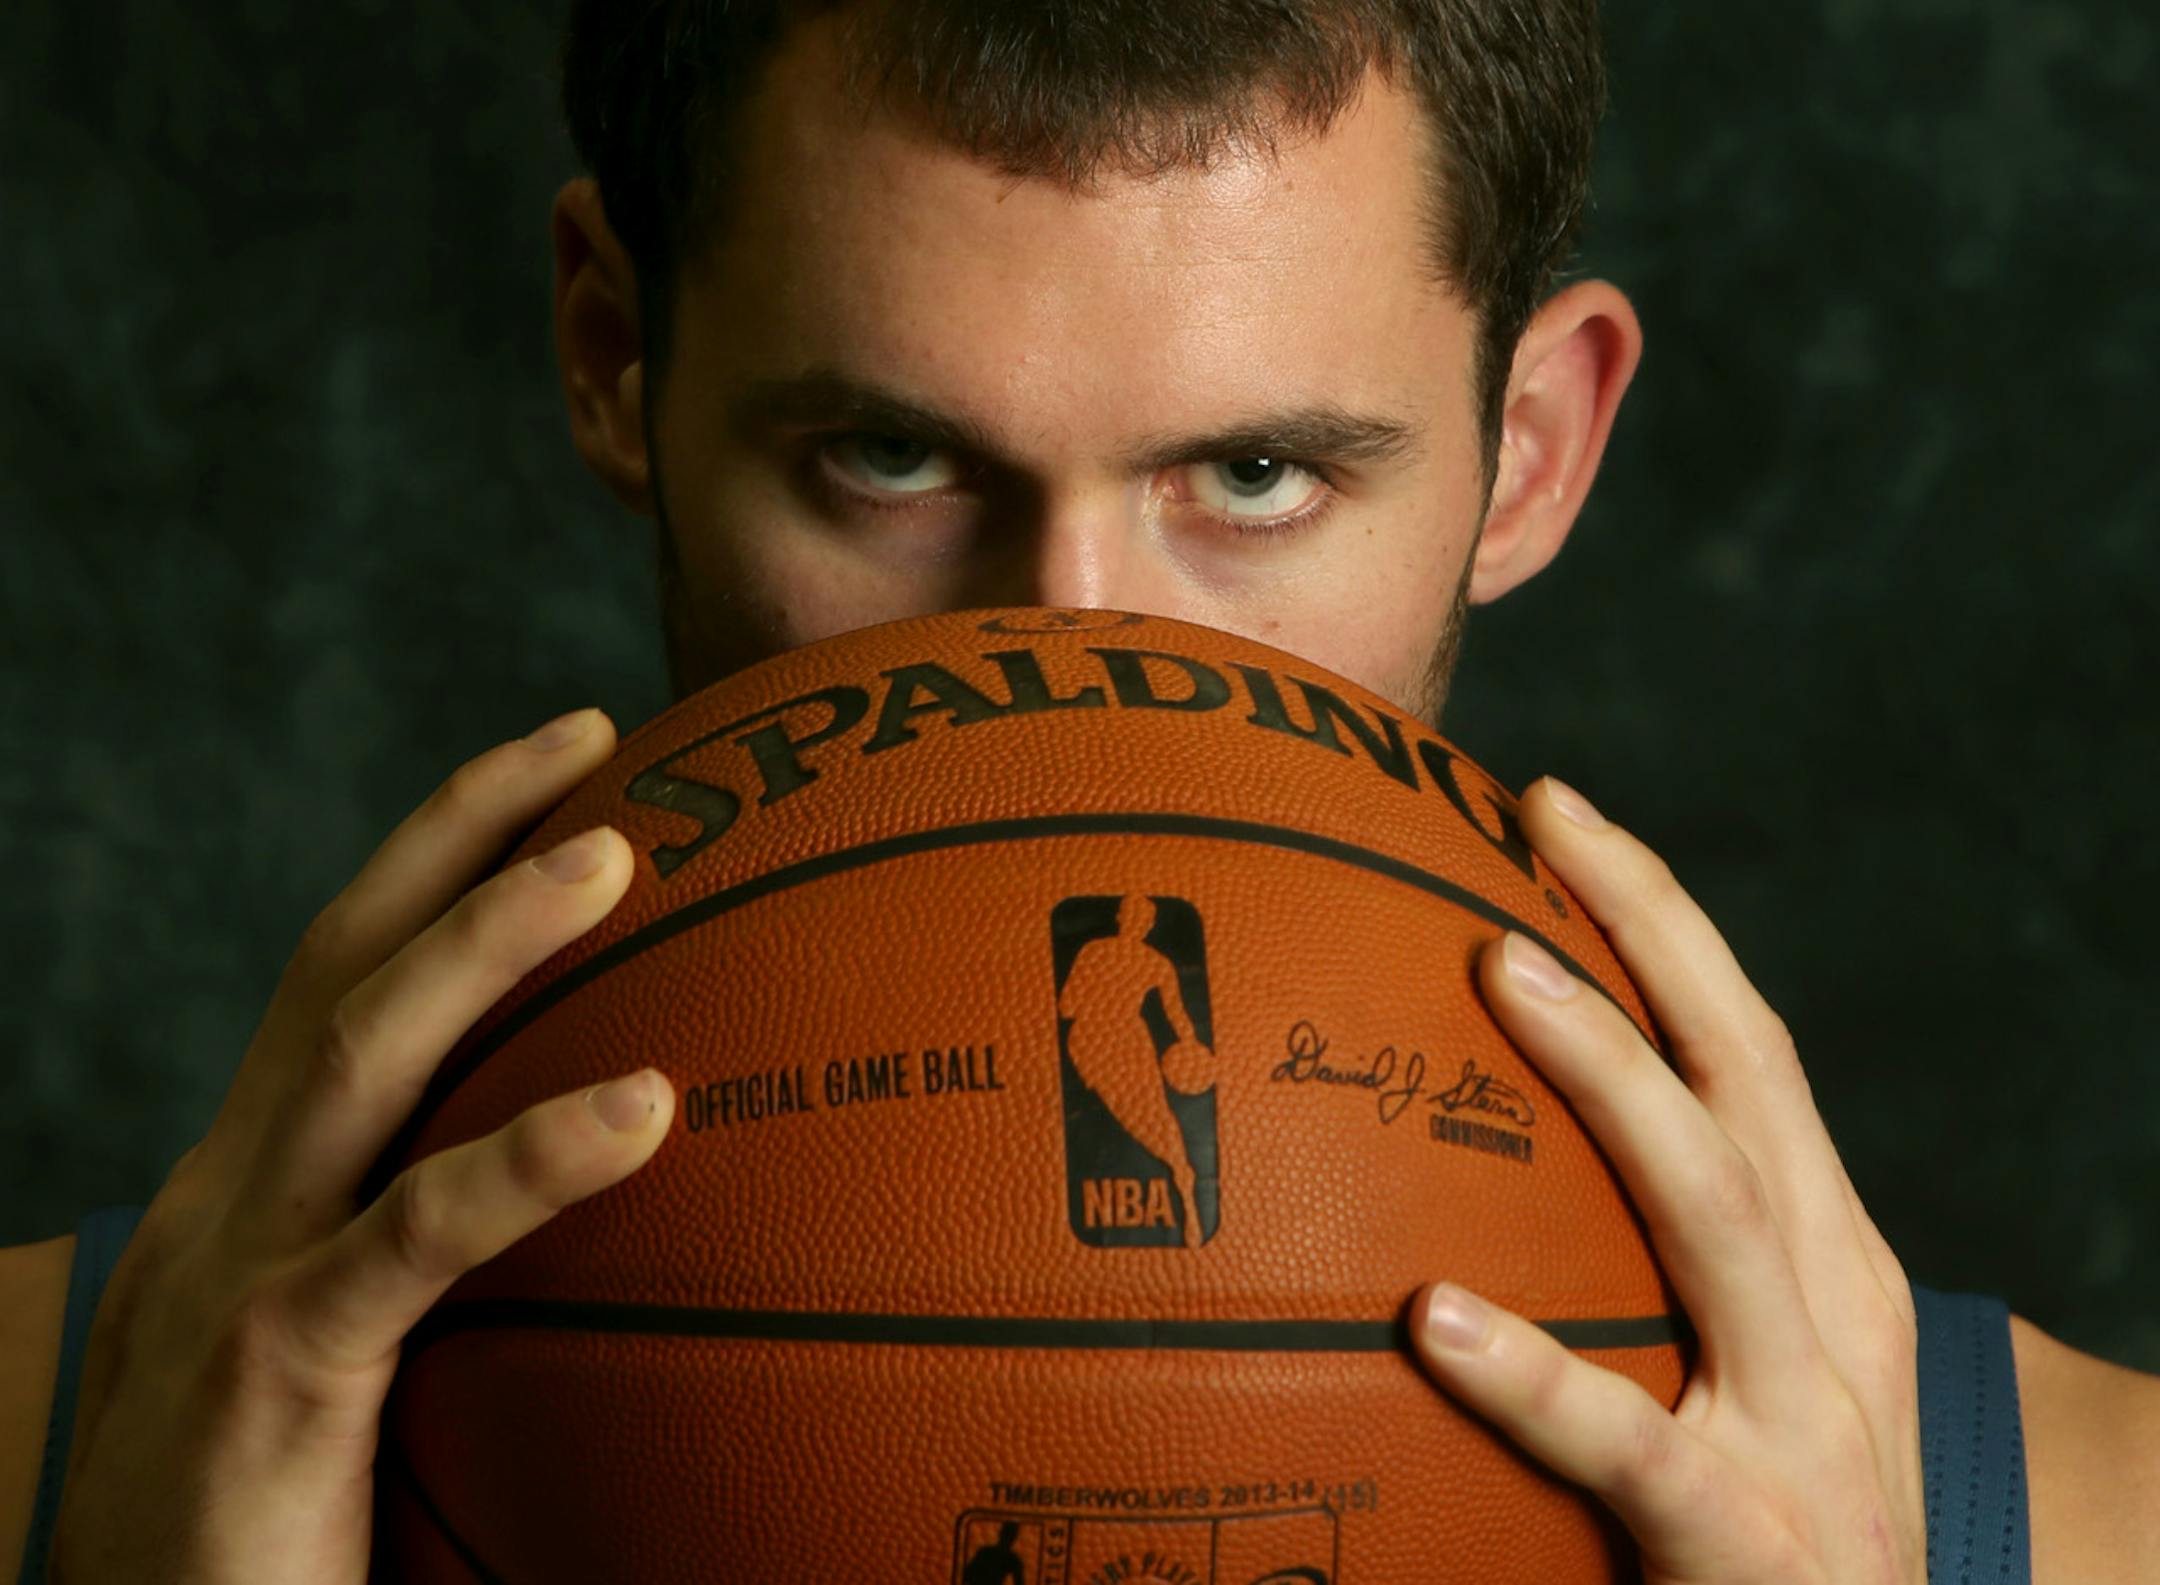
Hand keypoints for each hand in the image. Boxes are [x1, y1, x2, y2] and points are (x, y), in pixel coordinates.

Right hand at [49, 709, 675, 1584]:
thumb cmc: (268, 1517)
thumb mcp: (350, 1352)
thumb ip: (436, 1262)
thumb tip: (614, 1178)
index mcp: (252, 1179)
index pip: (339, 975)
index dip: (438, 858)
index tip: (559, 770)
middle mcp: (232, 1191)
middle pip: (342, 962)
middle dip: (461, 833)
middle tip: (595, 740)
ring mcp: (240, 1269)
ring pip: (361, 1053)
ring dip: (485, 937)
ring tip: (614, 858)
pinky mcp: (273, 1372)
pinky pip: (411, 1239)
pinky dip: (528, 1163)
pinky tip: (645, 1110)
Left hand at [1409, 777, 1926, 1583]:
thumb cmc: (1759, 1530)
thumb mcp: (1730, 1374)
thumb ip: (1641, 1269)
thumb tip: (1438, 1179)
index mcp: (1820, 1263)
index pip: (1743, 1051)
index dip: (1661, 922)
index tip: (1557, 810)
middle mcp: (1832, 1318)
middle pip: (1747, 1079)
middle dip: (1654, 935)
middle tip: (1537, 820)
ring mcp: (1808, 1430)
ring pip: (1716, 1210)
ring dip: (1613, 1077)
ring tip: (1497, 974)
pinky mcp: (1754, 1548)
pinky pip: (1633, 1449)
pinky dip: (1536, 1378)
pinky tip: (1431, 1318)